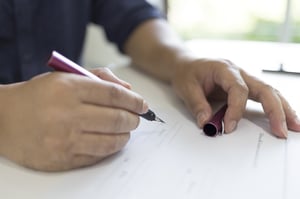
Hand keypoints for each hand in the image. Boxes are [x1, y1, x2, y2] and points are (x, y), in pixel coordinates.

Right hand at [0, 68, 147, 170]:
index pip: (114, 95)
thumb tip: (129, 91)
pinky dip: (110, 148)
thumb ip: (100, 78)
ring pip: (111, 140)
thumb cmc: (39, 96)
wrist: (5, 120)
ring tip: (126, 130)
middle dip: (133, 119)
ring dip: (125, 135)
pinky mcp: (62, 159)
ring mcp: (64, 139)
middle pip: (117, 118)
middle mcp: (67, 114)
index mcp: (68, 88)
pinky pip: (97, 156)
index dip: (134, 101)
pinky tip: (111, 141)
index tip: (143, 105)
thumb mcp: (66, 77)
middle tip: (136, 118)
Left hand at [171, 58, 299, 137]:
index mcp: (224, 69)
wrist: (185, 64)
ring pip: (269, 91)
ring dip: (282, 108)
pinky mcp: (244, 87)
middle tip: (282, 130)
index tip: (228, 126)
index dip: (236, 110)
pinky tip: (282, 118)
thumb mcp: (186, 88)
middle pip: (264, 88)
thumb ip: (197, 105)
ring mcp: (243, 79)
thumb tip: (207, 124)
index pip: (239, 89)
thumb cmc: (187, 73)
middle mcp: (238, 72)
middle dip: (275, 110)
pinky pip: (262, 96)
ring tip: (294, 126)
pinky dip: (274, 107)